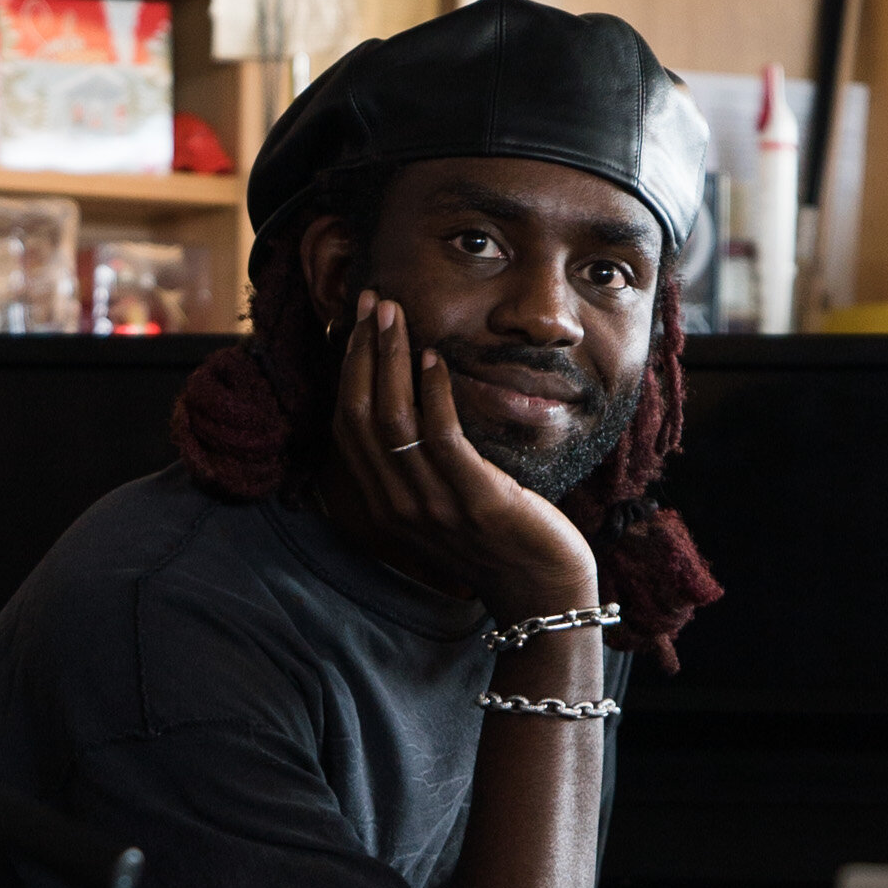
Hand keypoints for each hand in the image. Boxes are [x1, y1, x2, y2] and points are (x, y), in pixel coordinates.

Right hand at [328, 291, 598, 623]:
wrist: (539, 588)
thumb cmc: (496, 538)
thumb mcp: (443, 500)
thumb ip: (418, 463)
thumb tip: (408, 398)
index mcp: (384, 504)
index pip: (348, 426)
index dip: (347, 369)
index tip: (357, 322)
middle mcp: (398, 506)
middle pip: (362, 415)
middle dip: (363, 350)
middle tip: (372, 300)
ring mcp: (434, 506)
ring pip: (393, 419)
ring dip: (393, 358)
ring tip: (396, 313)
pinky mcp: (475, 500)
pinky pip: (441, 437)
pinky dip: (433, 391)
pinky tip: (435, 356)